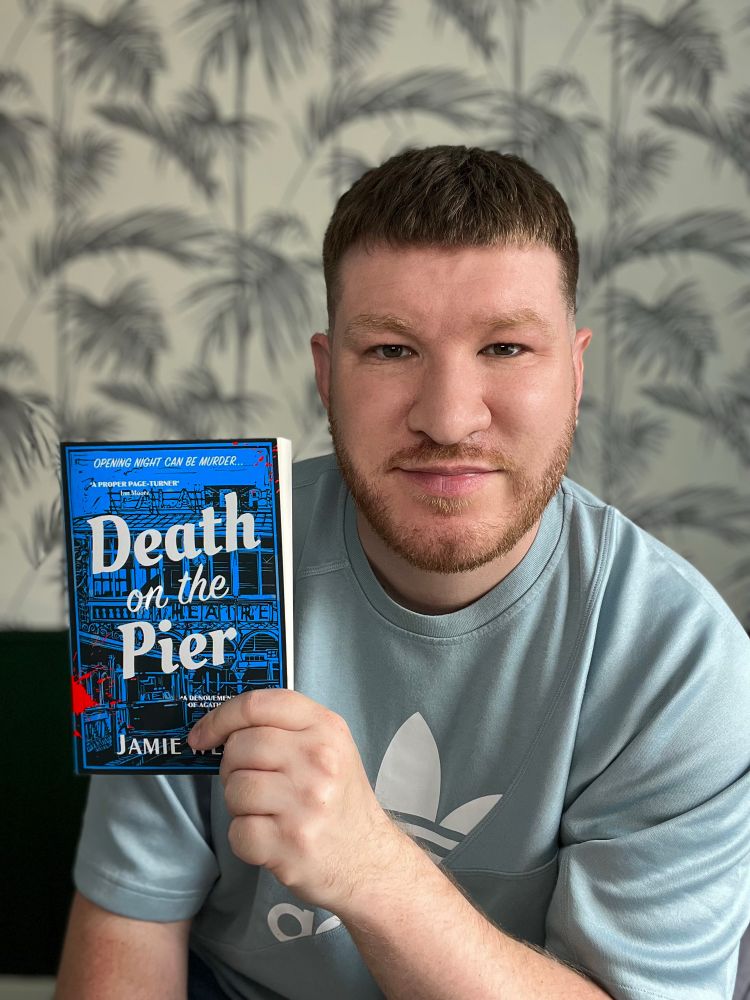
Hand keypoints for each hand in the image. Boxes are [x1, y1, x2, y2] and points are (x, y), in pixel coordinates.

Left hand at [187, 689, 408, 911]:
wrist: (369, 861)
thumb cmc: (339, 801)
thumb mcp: (330, 747)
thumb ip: (286, 728)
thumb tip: (224, 727)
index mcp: (326, 728)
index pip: (257, 705)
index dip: (221, 717)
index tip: (203, 735)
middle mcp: (318, 760)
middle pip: (240, 746)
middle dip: (233, 766)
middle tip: (253, 782)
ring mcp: (304, 802)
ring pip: (234, 788)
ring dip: (239, 804)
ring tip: (267, 812)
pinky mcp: (289, 843)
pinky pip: (237, 831)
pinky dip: (245, 838)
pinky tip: (270, 837)